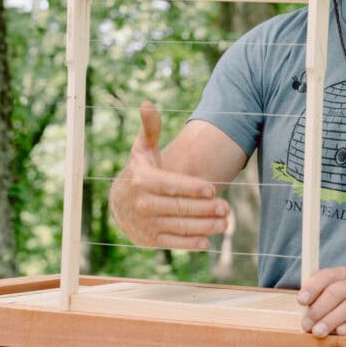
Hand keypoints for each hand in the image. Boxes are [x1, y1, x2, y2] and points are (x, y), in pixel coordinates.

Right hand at [109, 101, 230, 249]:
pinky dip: (190, 243)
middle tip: (227, 208)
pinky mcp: (149, 240)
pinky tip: (207, 242)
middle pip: (179, 207)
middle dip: (205, 209)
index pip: (172, 185)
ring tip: (224, 223)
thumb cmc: (139, 171)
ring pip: (179, 226)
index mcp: (144, 180)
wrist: (118, 203)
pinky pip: (173, 242)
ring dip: (203, 227)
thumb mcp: (142, 149)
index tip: (213, 189)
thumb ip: (150, 129)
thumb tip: (147, 103)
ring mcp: (146, 224)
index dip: (192, 188)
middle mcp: (143, 204)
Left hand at [297, 267, 345, 336]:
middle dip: (318, 309)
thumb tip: (305, 309)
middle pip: (336, 292)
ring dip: (331, 319)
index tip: (301, 300)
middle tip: (306, 325)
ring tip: (318, 332)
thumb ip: (327, 293)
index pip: (327, 276)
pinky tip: (342, 332)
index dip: (313, 287)